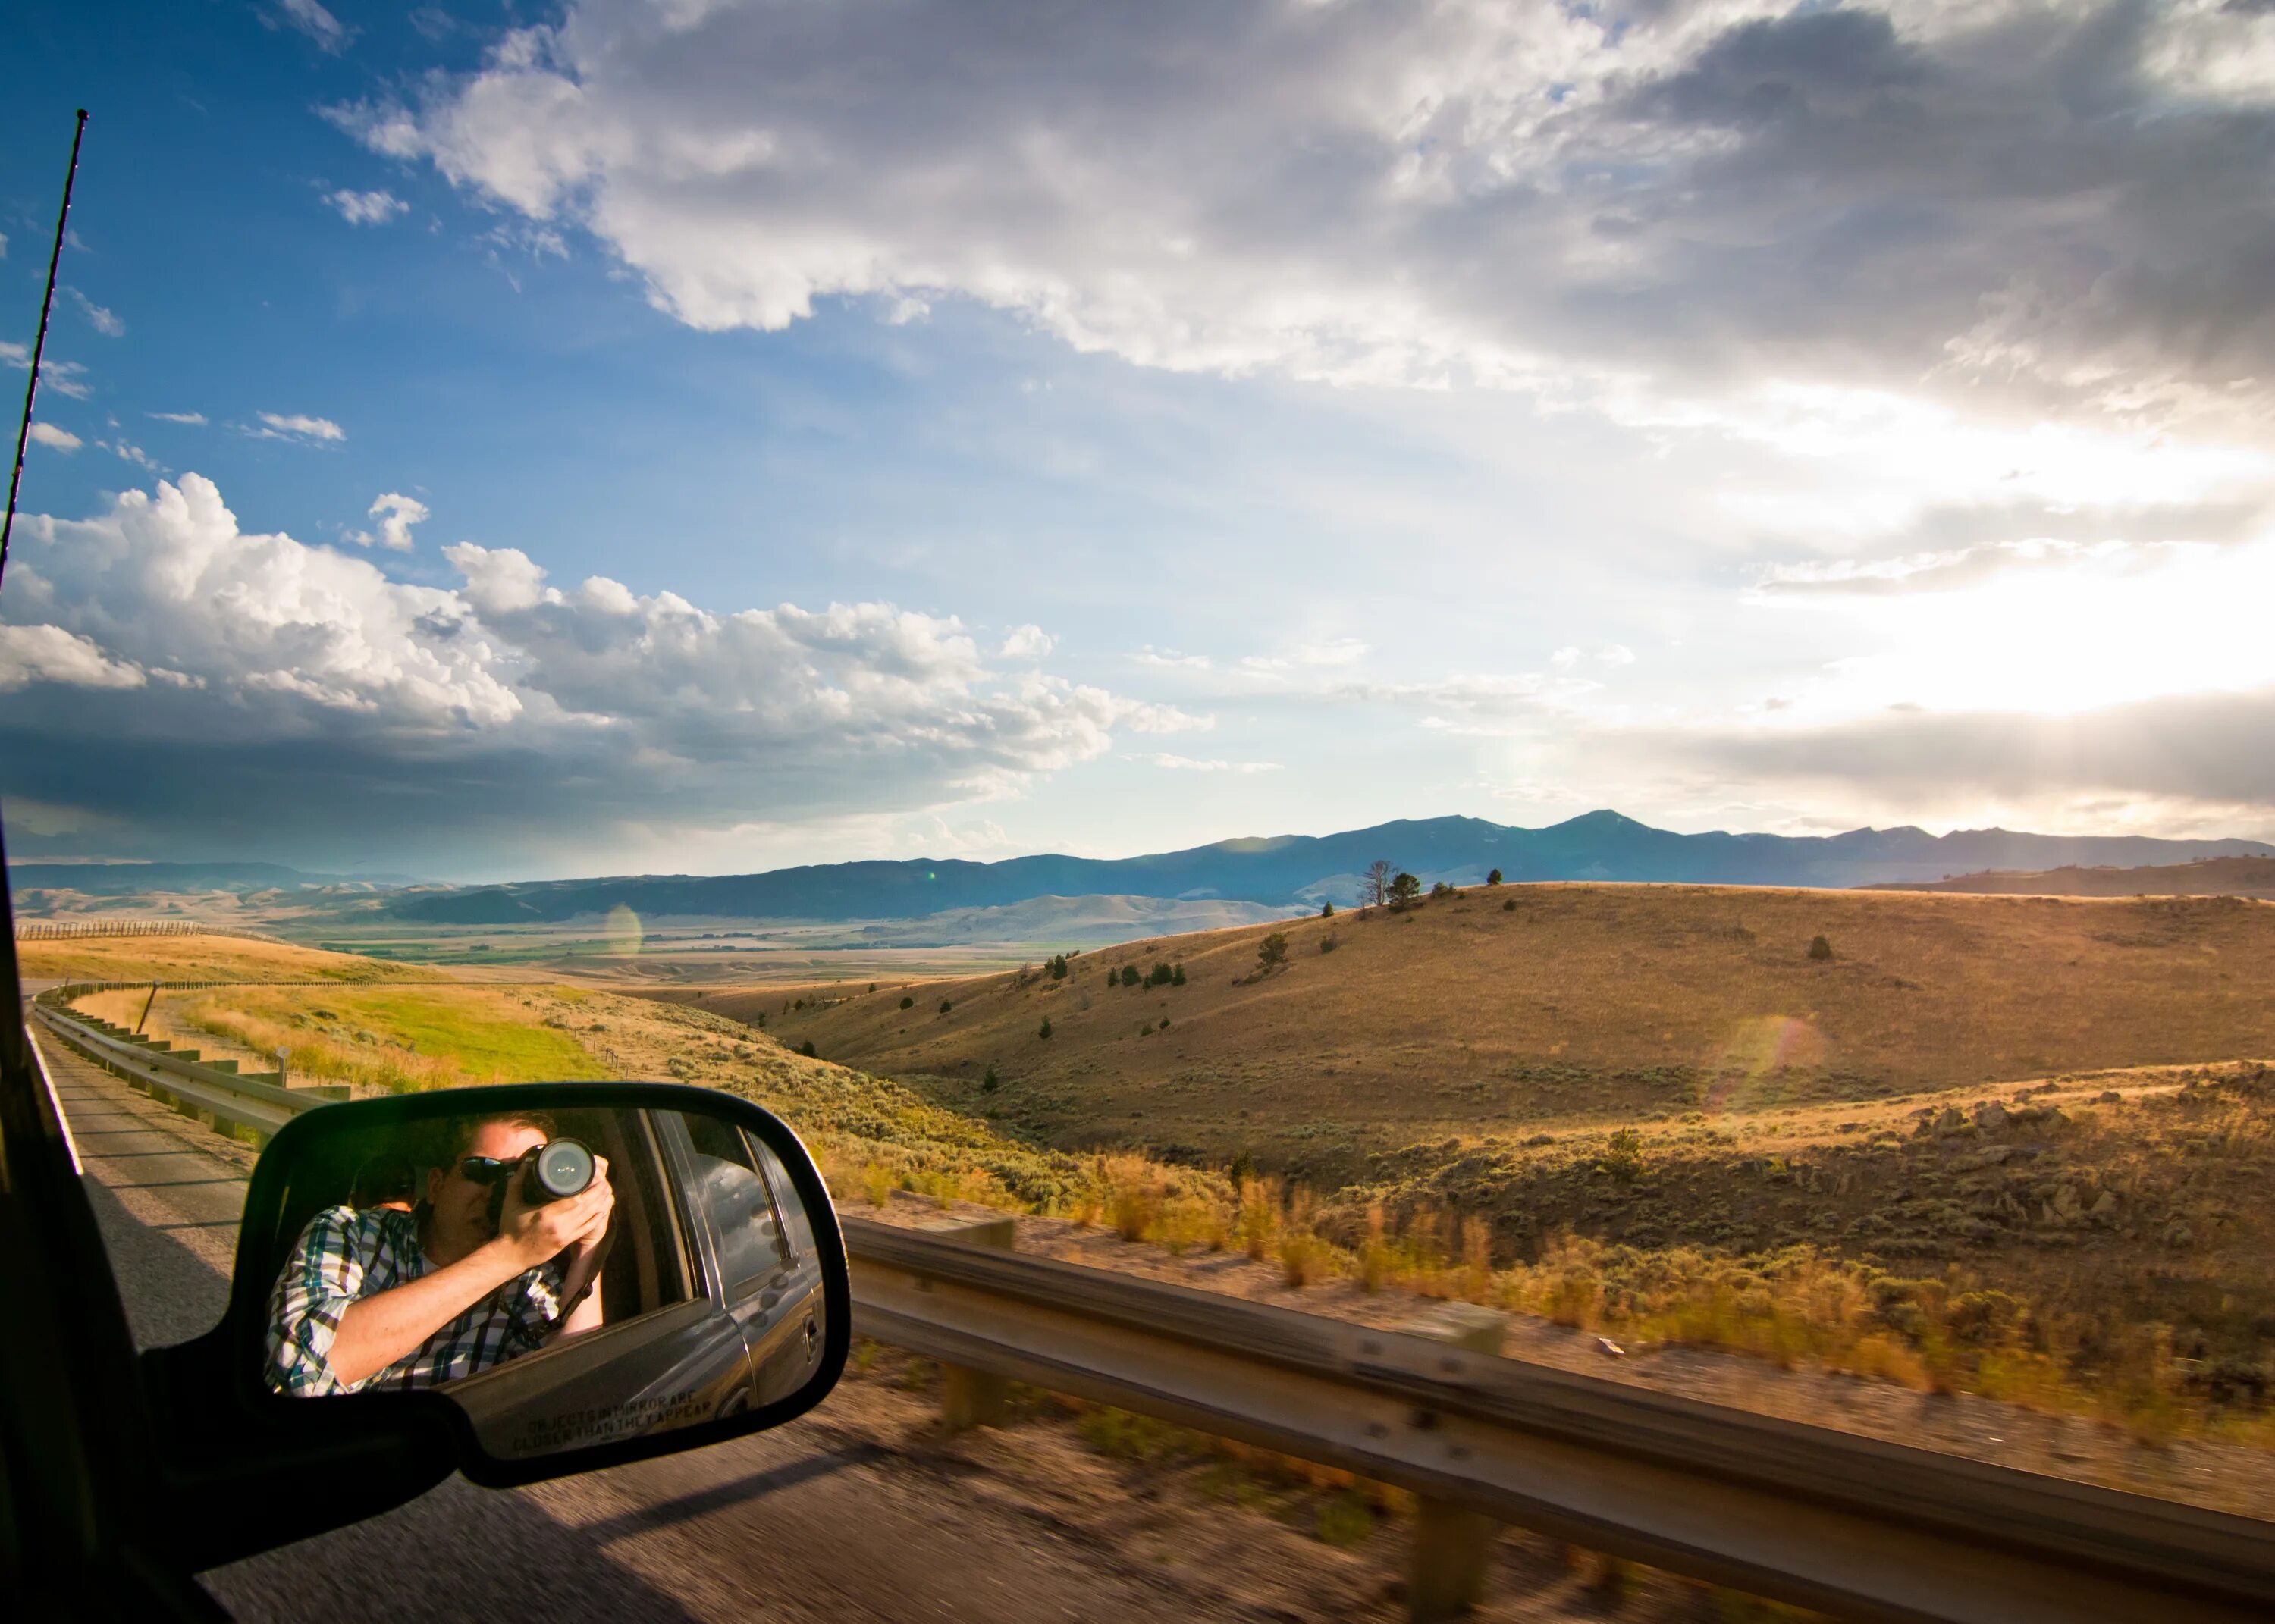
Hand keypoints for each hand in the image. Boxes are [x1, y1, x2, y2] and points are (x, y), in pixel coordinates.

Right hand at [496, 1155, 613, 1271]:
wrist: (511, 1256)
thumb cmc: (510, 1228)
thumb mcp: (511, 1204)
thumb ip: (518, 1183)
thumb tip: (526, 1163)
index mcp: (546, 1214)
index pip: (573, 1200)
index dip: (586, 1189)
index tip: (592, 1177)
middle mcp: (558, 1225)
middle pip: (585, 1207)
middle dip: (597, 1194)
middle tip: (604, 1181)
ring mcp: (564, 1235)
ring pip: (587, 1217)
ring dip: (599, 1204)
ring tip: (607, 1191)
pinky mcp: (565, 1242)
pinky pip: (585, 1230)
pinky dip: (595, 1220)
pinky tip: (603, 1211)